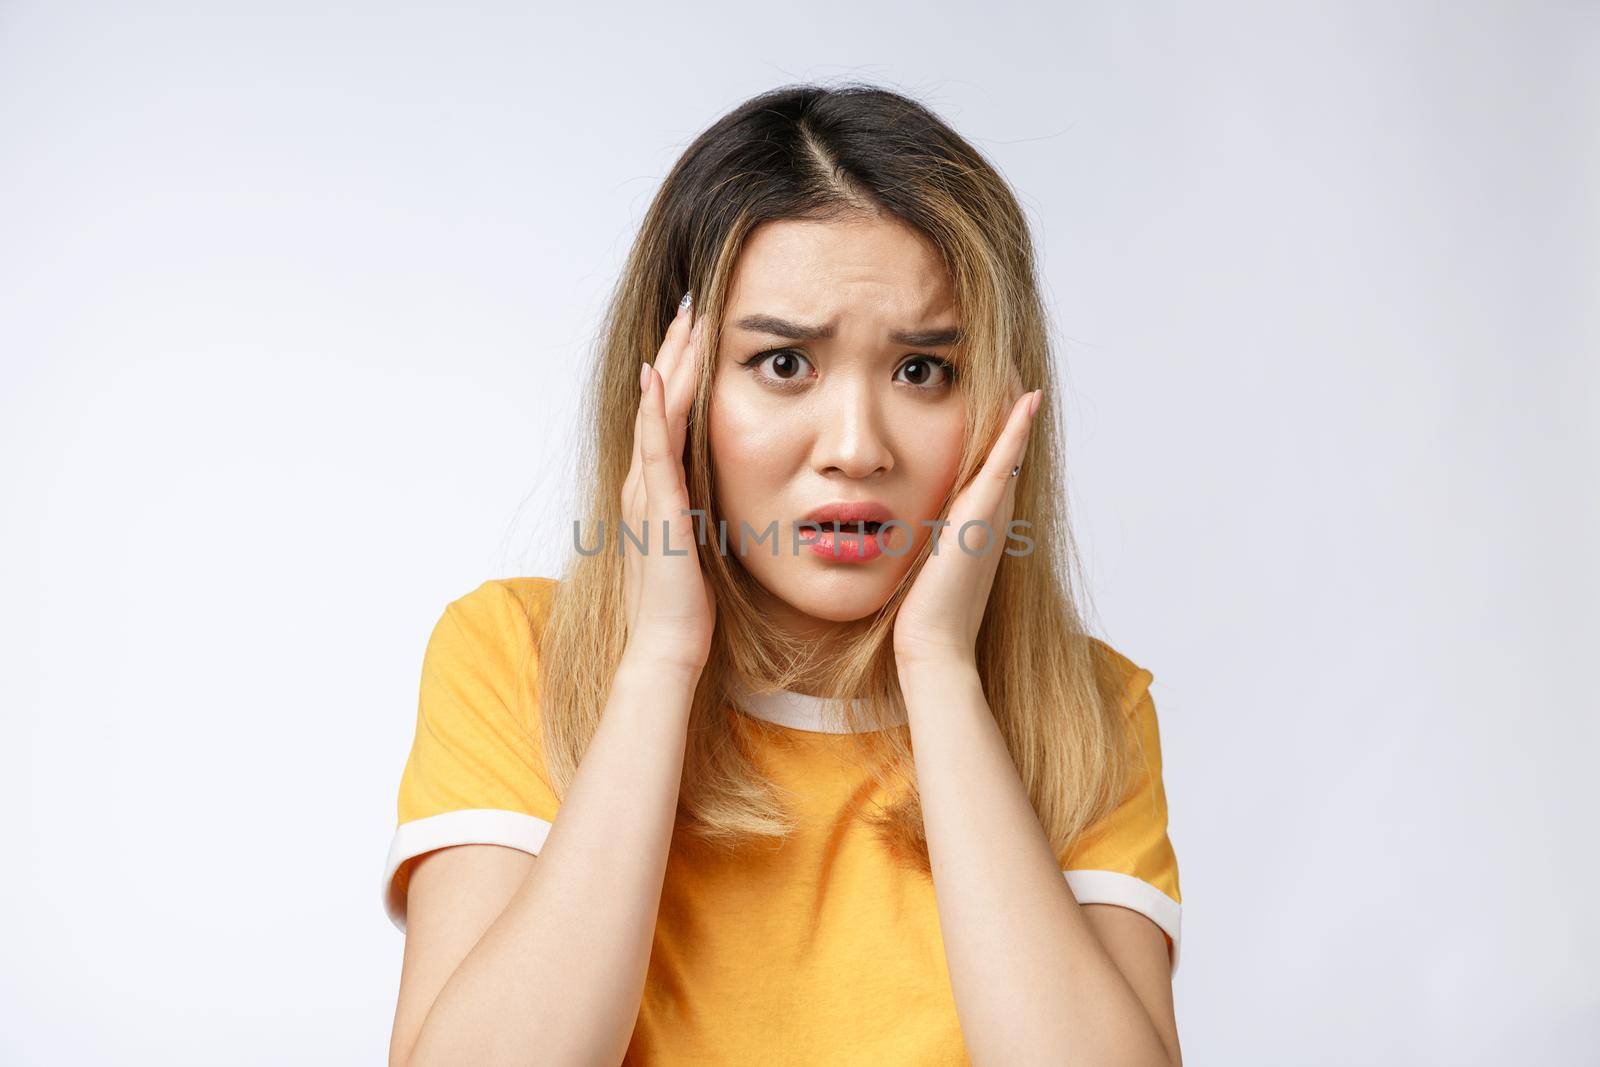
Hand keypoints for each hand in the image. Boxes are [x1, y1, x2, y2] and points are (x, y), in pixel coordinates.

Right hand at [620, 294, 714, 674]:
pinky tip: (657, 379)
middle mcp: (645, 483)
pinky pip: (653, 450)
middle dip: (676, 350)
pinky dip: (654, 412)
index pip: (670, 414)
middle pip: (659, 400)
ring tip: (684, 319)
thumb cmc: (686, 606)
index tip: (701, 330)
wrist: (666, 645)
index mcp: (659, 489)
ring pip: (657, 412)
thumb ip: (704, 511)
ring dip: (670, 363)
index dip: (683, 369)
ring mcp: (646, 493)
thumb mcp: (700, 543)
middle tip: (693, 302)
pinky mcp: (656, 509)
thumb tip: (723, 493)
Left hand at [893, 374, 1041, 671]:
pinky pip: (1003, 466)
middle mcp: (990, 515)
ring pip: (1008, 451)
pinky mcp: (982, 520)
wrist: (932, 647)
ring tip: (1025, 373)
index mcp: (975, 523)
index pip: (989, 465)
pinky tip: (1027, 400)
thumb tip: (890, 524)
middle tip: (1018, 371)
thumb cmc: (919, 614)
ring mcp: (991, 516)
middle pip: (1006, 452)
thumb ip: (919, 539)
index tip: (991, 393)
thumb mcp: (918, 562)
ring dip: (1016, 411)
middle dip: (1010, 413)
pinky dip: (1015, 433)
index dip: (995, 431)